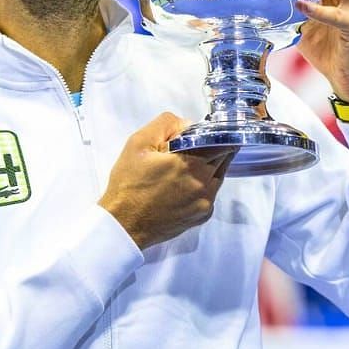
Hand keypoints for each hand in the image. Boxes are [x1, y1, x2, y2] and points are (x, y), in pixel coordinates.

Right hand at [98, 113, 233, 249]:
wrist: (124, 223)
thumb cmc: (128, 185)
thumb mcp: (137, 143)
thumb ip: (165, 125)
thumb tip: (187, 124)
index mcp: (191, 163)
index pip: (221, 141)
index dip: (215, 133)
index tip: (205, 132)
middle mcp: (204, 183)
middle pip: (223, 157)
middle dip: (211, 148)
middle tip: (191, 148)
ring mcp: (206, 201)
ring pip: (219, 175)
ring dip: (208, 166)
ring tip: (182, 168)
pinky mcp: (203, 215)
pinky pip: (211, 193)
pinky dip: (202, 185)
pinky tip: (181, 186)